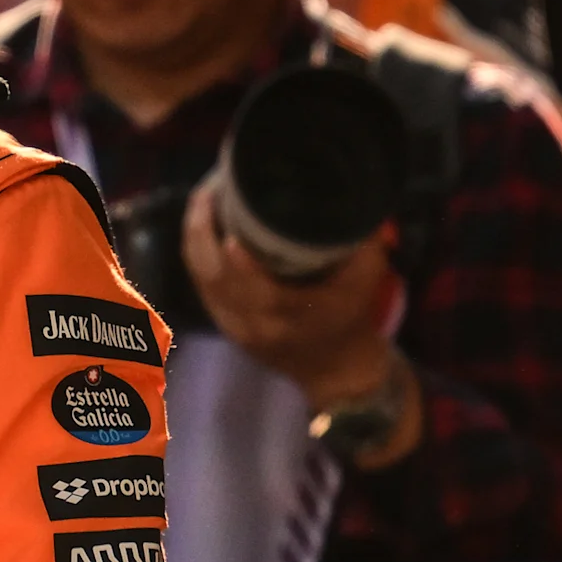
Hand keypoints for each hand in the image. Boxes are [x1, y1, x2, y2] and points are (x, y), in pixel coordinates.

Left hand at [181, 175, 401, 409]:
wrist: (336, 373)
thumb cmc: (353, 323)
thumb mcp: (367, 282)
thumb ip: (363, 243)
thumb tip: (357, 198)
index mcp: (291, 316)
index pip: (258, 290)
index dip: (239, 260)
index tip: (230, 220)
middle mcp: (254, 324)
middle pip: (215, 277)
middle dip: (202, 230)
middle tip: (207, 189)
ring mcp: (234, 327)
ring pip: (201, 279)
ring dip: (195, 237)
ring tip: (202, 198)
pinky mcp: (223, 325)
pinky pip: (202, 284)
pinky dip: (198, 253)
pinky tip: (203, 226)